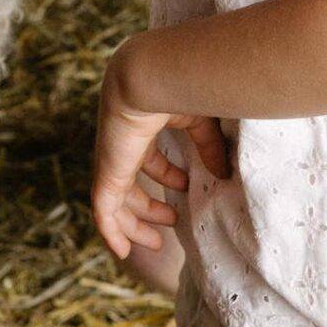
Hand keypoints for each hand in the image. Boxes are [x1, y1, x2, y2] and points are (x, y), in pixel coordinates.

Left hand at [91, 36, 228, 264]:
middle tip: (170, 222)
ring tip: (154, 242)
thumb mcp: (199, 121)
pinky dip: (111, 232)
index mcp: (142, 130)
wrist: (149, 75)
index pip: (148, 159)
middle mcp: (123, 147)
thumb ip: (209, 145)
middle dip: (148, 207)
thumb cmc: (176, 88)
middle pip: (130, 184)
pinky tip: (121, 251)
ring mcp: (112, 161)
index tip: (187, 189)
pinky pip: (103, 211)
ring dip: (133, 225)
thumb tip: (223, 173)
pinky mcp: (106, 174)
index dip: (166, 177)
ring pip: (115, 203)